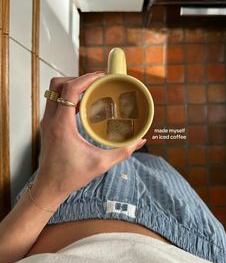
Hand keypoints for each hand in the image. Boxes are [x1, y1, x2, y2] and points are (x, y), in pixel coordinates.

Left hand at [33, 72, 145, 198]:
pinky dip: (69, 97)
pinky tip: (84, 104)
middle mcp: (51, 120)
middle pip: (58, 85)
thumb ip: (123, 151)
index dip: (86, 78)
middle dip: (78, 78)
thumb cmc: (71, 176)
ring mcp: (47, 121)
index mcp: (62, 126)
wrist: (49, 186)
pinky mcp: (49, 125)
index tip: (101, 76)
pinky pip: (56, 101)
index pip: (69, 90)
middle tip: (97, 82)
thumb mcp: (101, 164)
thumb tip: (140, 141)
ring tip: (91, 90)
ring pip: (54, 91)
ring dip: (72, 86)